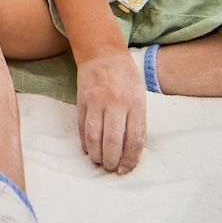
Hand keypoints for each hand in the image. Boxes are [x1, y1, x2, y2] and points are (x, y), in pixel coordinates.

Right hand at [74, 51, 146, 174]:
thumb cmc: (125, 77)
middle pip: (113, 141)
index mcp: (136, 103)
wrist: (103, 54)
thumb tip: (130, 150)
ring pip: (95, 137)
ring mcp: (97, 101)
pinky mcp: (82, 101)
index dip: (130, 158)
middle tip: (112, 168)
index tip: (126, 168)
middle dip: (112, 160)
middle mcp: (117, 102)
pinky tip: (89, 149)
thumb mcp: (139, 95)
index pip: (134, 138)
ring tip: (100, 161)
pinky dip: (85, 143)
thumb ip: (136, 120)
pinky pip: (83, 128)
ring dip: (97, 155)